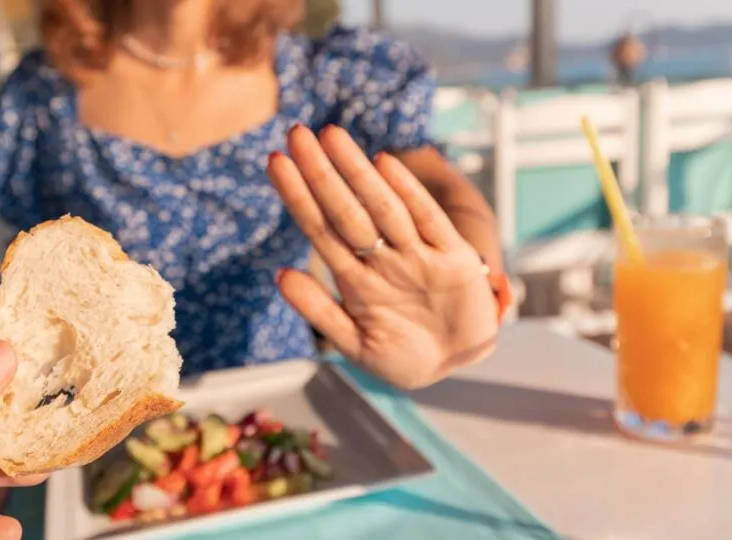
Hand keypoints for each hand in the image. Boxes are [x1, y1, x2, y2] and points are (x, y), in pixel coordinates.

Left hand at [268, 125, 498, 388]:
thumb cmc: (402, 356)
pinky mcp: (454, 259)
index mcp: (355, 278)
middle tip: (296, 132)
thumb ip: (320, 311)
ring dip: (356, 172)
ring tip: (331, 136)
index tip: (275, 161)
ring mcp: (417, 255)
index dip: (297, 196)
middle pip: (345, 209)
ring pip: (381, 207)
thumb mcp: (356, 343)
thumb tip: (280, 276)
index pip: (319, 228)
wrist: (455, 367)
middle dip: (320, 172)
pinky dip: (408, 194)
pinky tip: (384, 164)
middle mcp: (382, 259)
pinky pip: (428, 221)